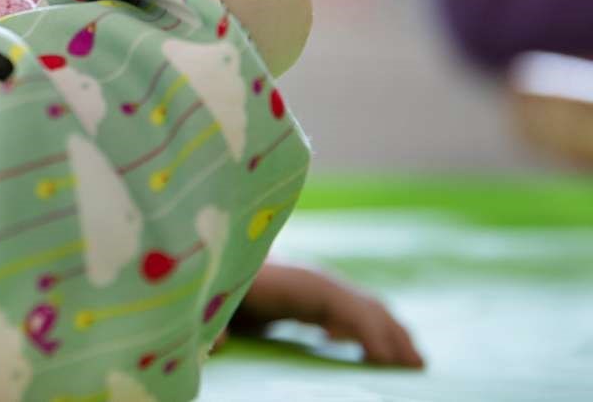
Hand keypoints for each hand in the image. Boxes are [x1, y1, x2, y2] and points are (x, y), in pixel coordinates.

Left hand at [225, 260, 424, 367]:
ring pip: (359, 307)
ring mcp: (309, 287)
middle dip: (390, 333)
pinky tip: (371, 355)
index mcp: (286, 277)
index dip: (363, 327)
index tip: (383, 359)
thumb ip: (211, 319)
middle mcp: (306, 278)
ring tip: (411, 362)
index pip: (337, 300)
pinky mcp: (303, 299)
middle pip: (359, 303)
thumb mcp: (209, 295)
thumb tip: (214, 343)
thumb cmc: (207, 277)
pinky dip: (368, 330)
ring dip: (387, 331)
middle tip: (416, 367)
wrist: (204, 254)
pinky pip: (347, 313)